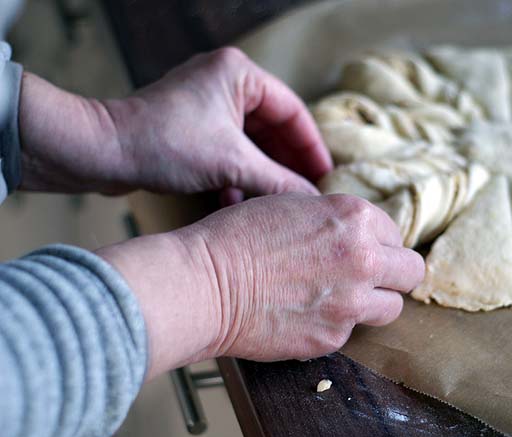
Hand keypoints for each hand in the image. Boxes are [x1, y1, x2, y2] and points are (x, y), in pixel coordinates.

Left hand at [19, 47, 330, 195]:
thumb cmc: (163, 144)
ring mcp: (206, 103)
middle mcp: (225, 81)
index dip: (312, 147)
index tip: (326, 177)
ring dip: (261, 173)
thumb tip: (312, 201)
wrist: (99, 152)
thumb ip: (278, 182)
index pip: (293, 110)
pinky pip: (228, 149)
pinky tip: (235, 200)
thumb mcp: (231, 164)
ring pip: (251, 142)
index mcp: (240, 74)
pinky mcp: (191, 125)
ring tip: (275, 202)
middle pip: (273, 127)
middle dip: (287, 164)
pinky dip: (236, 174)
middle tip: (306, 194)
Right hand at [98, 193, 424, 377]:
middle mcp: (364, 258)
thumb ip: (336, 221)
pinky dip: (337, 324)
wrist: (204, 284)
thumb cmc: (236, 237)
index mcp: (355, 218)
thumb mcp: (293, 206)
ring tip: (343, 299)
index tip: (361, 250)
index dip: (377, 242)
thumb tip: (358, 237)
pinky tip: (309, 314)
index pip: (395, 233)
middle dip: (394, 274)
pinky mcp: (334, 337)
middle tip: (370, 278)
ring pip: (393, 307)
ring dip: (374, 303)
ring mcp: (352, 302)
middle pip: (411, 272)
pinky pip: (353, 331)